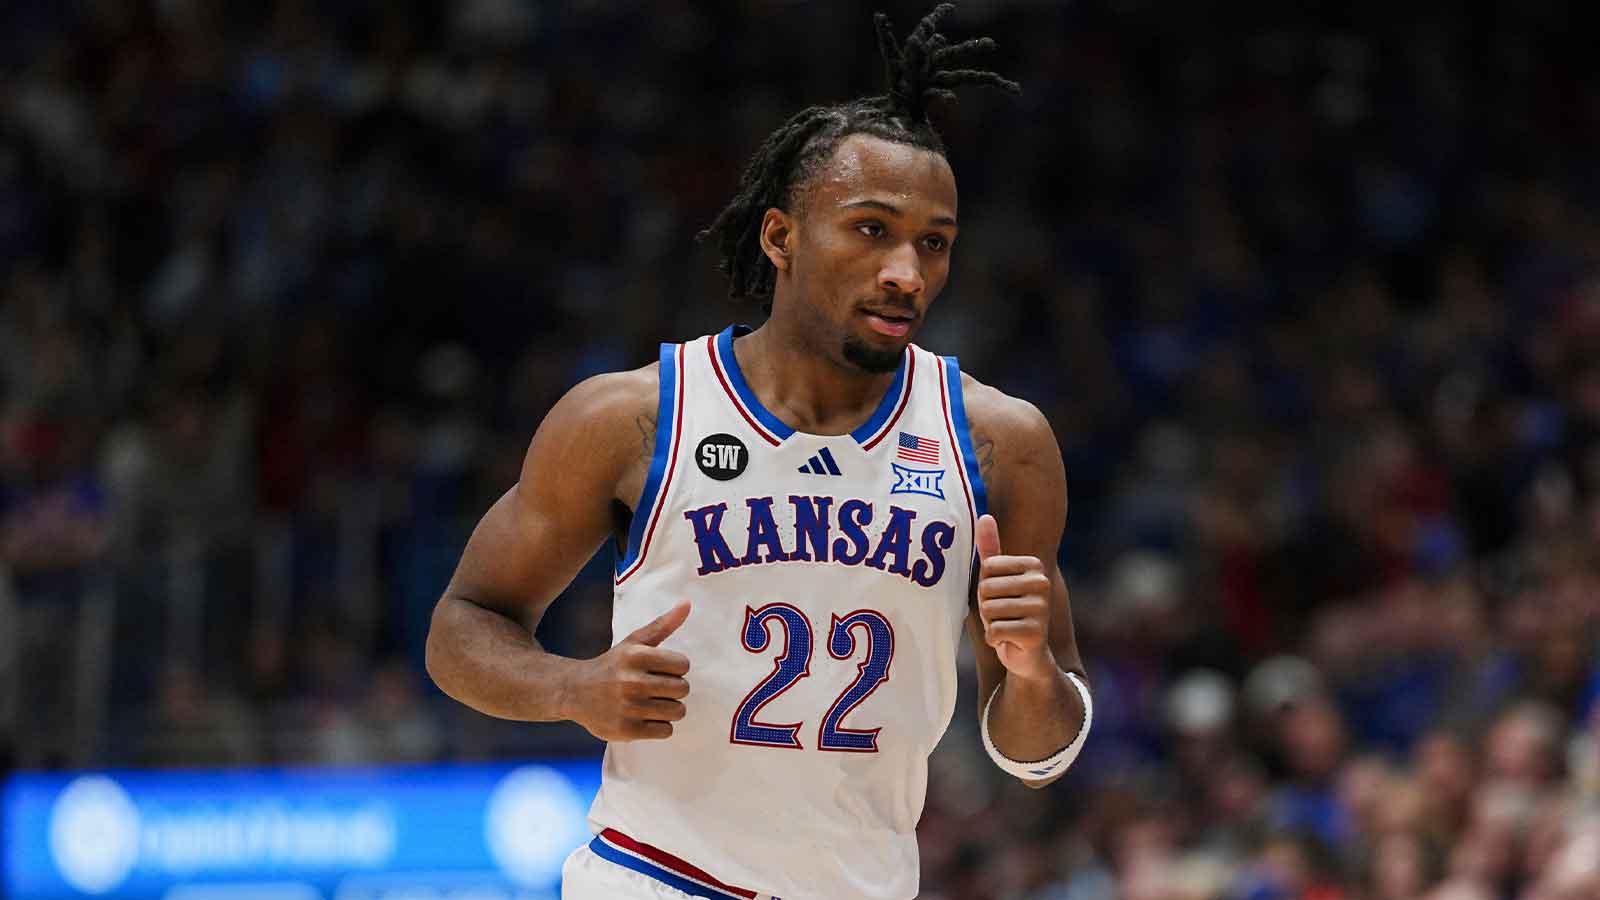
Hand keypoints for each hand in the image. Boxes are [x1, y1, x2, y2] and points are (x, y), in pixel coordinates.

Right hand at [567, 601, 691, 740]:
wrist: (575, 692)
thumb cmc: (613, 665)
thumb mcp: (634, 642)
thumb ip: (662, 625)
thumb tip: (687, 603)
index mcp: (636, 656)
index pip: (684, 665)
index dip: (676, 668)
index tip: (661, 670)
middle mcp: (632, 681)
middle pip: (683, 689)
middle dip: (674, 689)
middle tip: (655, 688)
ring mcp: (629, 707)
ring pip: (678, 711)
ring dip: (669, 709)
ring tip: (651, 703)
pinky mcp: (627, 730)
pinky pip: (667, 731)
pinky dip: (660, 726)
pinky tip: (644, 717)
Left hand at [975, 515, 1056, 682]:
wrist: (1027, 654)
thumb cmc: (1008, 612)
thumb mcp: (997, 579)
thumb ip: (990, 549)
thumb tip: (984, 516)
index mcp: (1034, 566)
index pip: (987, 568)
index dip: (984, 587)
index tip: (999, 597)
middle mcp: (1042, 584)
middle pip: (987, 589)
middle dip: (986, 607)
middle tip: (1002, 616)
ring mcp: (1041, 608)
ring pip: (990, 610)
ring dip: (990, 624)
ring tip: (1006, 627)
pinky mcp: (1036, 633)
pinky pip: (995, 630)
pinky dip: (994, 639)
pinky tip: (1008, 641)